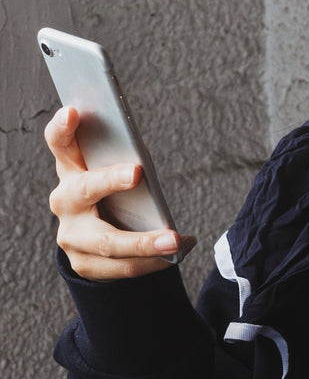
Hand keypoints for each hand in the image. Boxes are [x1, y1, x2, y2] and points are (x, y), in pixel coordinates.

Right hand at [45, 106, 195, 280]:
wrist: (95, 243)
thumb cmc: (113, 193)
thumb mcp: (113, 173)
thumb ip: (124, 164)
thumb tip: (145, 165)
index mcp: (70, 170)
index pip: (60, 144)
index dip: (62, 128)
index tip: (72, 111)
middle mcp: (64, 201)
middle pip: (84, 189)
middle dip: (109, 180)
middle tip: (137, 172)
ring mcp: (70, 236)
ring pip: (108, 241)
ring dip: (144, 243)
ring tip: (175, 240)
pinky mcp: (84, 264)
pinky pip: (122, 267)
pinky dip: (153, 262)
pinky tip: (179, 251)